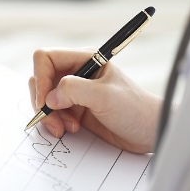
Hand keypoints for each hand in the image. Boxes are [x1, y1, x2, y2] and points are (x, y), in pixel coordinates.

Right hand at [30, 48, 161, 153]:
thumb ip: (74, 90)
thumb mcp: (104, 96)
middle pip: (40, 78)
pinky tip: (70, 129)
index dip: (40, 77)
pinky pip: (51, 112)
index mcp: (84, 59)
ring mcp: (73, 91)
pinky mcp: (73, 108)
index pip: (46, 58)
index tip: (44, 100)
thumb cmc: (135, 109)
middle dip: (42, 100)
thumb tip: (49, 97)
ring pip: (43, 97)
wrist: (149, 132)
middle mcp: (76, 72)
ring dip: (49, 114)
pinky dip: (54, 122)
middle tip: (53, 119)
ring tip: (65, 127)